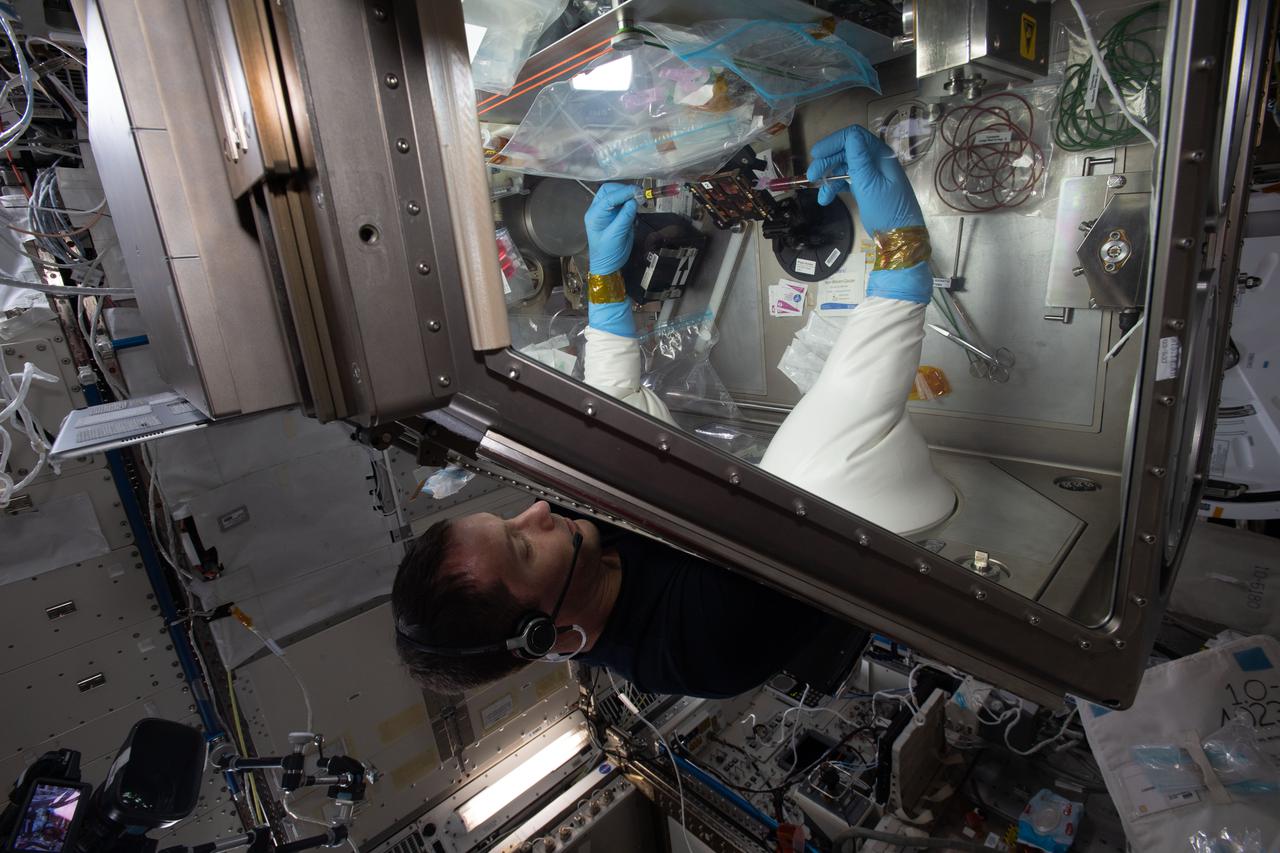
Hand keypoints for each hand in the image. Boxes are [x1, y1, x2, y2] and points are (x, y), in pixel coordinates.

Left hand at [584, 183, 637, 275]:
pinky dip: (630, 204)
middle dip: (624, 190)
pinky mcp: (614, 216)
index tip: (638, 192)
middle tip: (639, 196)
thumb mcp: (616, 236)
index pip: (608, 197)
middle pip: (609, 191)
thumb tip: (634, 201)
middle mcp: (599, 211)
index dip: (624, 192)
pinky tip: (636, 211)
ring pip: (616, 195)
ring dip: (628, 196)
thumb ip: (625, 217)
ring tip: (640, 202)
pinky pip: (622, 204)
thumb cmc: (608, 253)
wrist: (608, 265)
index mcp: (595, 215)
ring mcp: (606, 213)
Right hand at [806, 125, 923, 234]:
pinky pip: (846, 180)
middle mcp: (874, 160)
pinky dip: (834, 187)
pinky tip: (825, 199)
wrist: (900, 236)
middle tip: (811, 176)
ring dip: (828, 176)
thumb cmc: (888, 210)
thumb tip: (851, 136)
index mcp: (879, 155)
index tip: (816, 153)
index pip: (854, 137)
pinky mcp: (865, 186)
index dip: (834, 142)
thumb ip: (859, 160)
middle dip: (827, 161)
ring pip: (844, 166)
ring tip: (817, 189)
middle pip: (846, 151)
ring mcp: (870, 174)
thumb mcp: (870, 185)